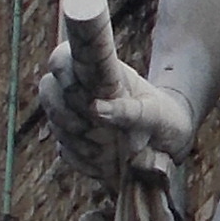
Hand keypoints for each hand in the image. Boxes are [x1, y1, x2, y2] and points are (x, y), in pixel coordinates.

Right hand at [33, 40, 190, 185]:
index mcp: (100, 72)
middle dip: (61, 111)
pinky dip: (80, 160)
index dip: (60, 67)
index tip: (73, 88)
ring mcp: (77, 116)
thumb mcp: (154, 113)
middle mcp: (84, 90)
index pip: (64, 57)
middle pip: (48, 89)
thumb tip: (95, 109)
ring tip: (101, 150)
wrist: (171, 142)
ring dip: (72, 139)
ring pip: (54, 122)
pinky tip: (103, 164)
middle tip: (85, 128)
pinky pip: (65, 150)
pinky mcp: (77, 142)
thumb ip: (127, 110)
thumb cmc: (164, 118)